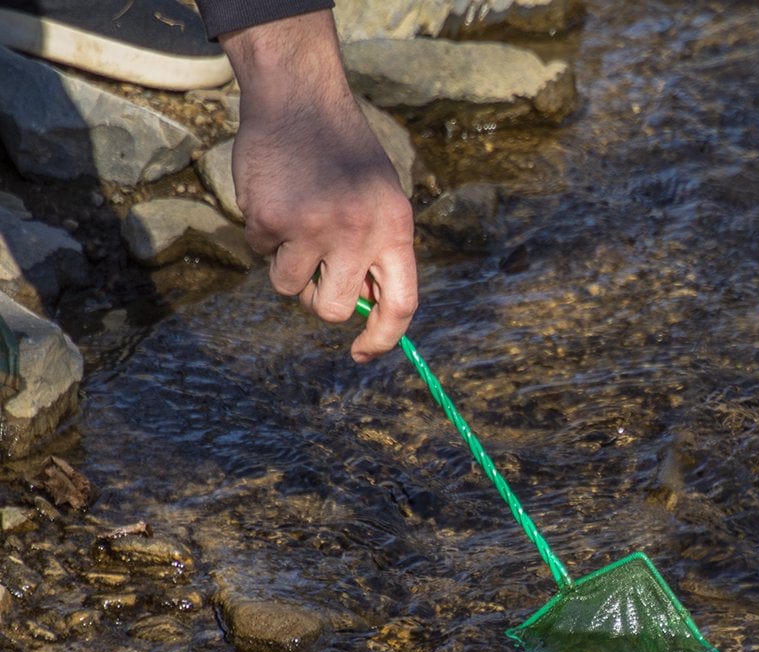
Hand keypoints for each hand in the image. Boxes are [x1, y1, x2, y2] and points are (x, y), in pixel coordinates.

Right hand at [220, 11, 417, 360]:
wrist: (300, 95)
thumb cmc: (345, 153)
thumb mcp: (382, 198)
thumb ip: (379, 252)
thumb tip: (367, 309)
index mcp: (395, 229)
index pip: (401, 304)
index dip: (383, 339)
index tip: (363, 354)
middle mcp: (358, 232)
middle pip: (333, 310)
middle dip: (319, 301)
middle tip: (315, 272)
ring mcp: (313, 226)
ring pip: (290, 287)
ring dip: (287, 264)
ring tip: (295, 219)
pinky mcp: (271, 219)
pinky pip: (261, 253)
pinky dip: (264, 233)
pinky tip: (276, 195)